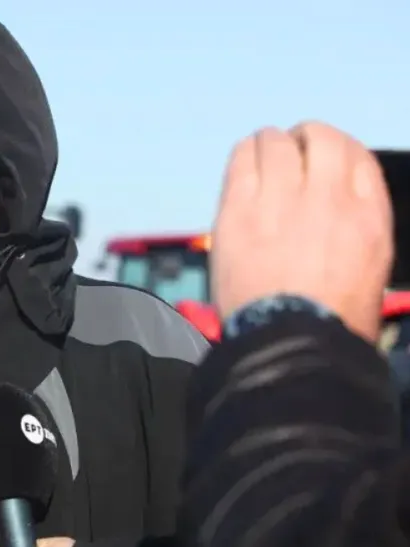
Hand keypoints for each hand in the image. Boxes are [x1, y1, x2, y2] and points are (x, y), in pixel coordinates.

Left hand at [211, 122, 392, 341]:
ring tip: (264, 155)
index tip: (320, 159)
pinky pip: (241, 160)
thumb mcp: (370, 267)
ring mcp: (280, 201)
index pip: (356, 156)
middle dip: (304, 140)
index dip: (335, 151)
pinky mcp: (239, 211)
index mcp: (368, 214)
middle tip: (291, 152)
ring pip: (276, 143)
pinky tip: (244, 160)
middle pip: (320, 139)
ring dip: (271, 144)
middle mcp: (327, 198)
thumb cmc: (331, 319)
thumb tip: (335, 198)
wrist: (291, 344)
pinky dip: (245, 154)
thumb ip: (356, 223)